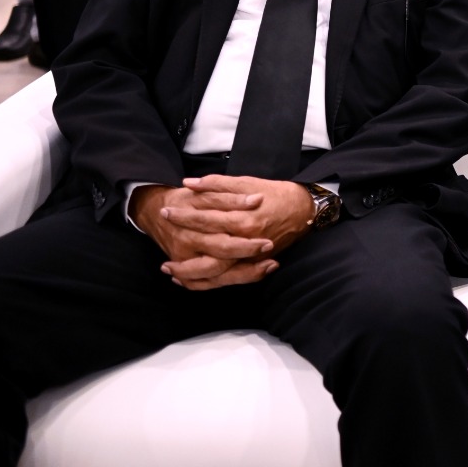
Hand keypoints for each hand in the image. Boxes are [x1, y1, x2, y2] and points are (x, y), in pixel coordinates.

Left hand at [155, 176, 314, 289]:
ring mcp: (250, 257)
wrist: (304, 211)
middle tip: (163, 243)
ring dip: (189, 272)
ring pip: (214, 272)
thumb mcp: (247, 183)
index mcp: (245, 219)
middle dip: (183, 246)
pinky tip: (187, 280)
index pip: (207, 220)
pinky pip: (225, 280)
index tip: (167, 211)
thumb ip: (218, 184)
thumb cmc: (275, 194)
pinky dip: (205, 283)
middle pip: (207, 250)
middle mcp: (246, 241)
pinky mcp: (253, 265)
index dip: (185, 216)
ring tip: (168, 267)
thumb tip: (190, 183)